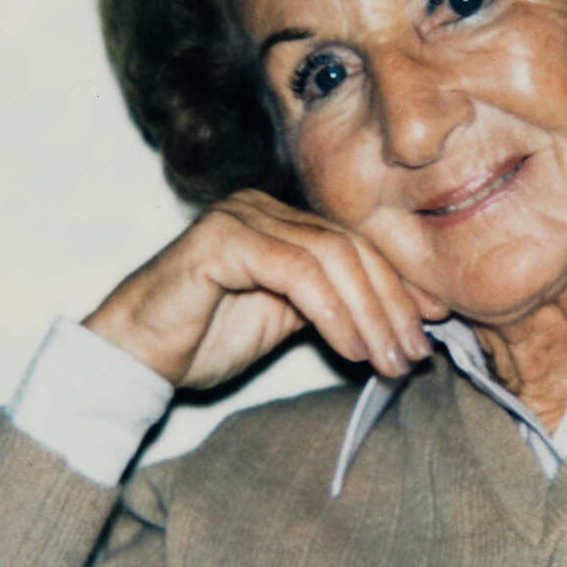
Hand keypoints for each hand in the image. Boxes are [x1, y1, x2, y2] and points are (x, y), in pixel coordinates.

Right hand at [82, 190, 448, 388]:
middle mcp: (263, 207)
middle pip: (351, 248)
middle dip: (391, 304)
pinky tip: (350, 348)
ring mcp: (241, 216)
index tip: (433, 327)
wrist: (133, 358)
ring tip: (386, 360)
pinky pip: (295, 270)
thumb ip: (339, 307)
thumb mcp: (288, 322)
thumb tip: (413, 314)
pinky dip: (332, 311)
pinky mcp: (221, 239)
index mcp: (282, 221)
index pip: (357, 246)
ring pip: (331, 257)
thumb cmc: (203, 341)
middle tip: (413, 356)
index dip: (400, 286)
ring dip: (369, 313)